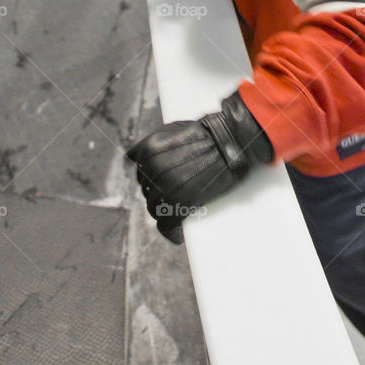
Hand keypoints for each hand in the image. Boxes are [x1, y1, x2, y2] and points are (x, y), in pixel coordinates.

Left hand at [127, 91, 272, 241]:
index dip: (150, 178)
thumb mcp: (171, 129)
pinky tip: (177, 235)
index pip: (138, 171)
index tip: (160, 183)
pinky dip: (170, 232)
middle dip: (159, 194)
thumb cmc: (208, 134)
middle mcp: (152, 168)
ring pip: (155, 208)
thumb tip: (134, 158)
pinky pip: (166, 224)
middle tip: (176, 195)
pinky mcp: (179, 202)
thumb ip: (152, 143)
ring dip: (165, 212)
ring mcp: (164, 185)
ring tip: (180, 211)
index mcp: (149, 150)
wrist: (230, 141)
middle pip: (147, 190)